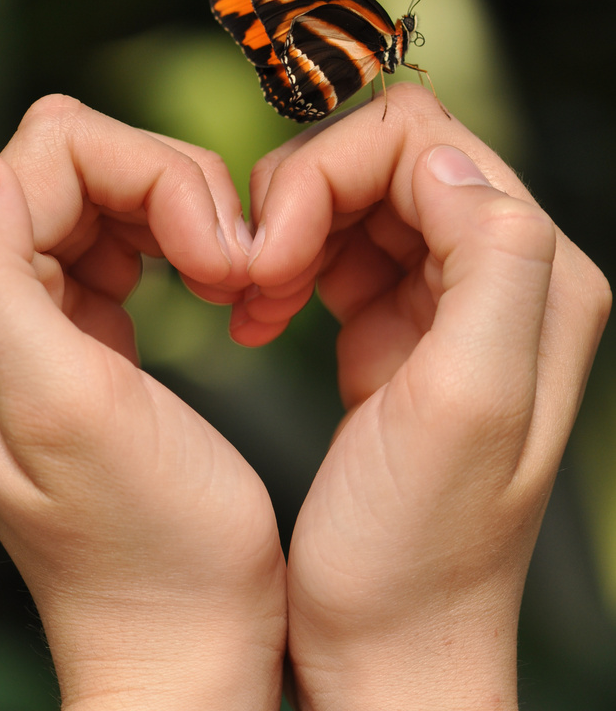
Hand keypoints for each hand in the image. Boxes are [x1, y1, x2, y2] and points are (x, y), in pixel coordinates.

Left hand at [0, 96, 285, 710]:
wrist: (185, 629)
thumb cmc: (151, 538)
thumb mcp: (66, 409)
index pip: (51, 152)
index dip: (153, 179)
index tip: (217, 257)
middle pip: (79, 159)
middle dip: (170, 193)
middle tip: (230, 270)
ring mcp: (24, 314)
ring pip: (106, 184)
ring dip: (181, 216)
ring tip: (227, 283)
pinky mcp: (74, 328)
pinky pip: (121, 232)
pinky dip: (176, 242)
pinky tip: (205, 290)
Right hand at [240, 84, 610, 710]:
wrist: (384, 646)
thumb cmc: (416, 553)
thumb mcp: (467, 406)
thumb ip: (488, 261)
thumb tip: (441, 161)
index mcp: (537, 277)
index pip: (423, 143)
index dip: (329, 174)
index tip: (270, 253)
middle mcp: (504, 273)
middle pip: (386, 157)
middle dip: (304, 197)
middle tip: (251, 274)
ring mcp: (449, 297)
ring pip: (354, 192)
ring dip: (289, 227)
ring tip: (251, 297)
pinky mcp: (399, 324)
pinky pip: (336, 244)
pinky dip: (287, 261)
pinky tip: (258, 310)